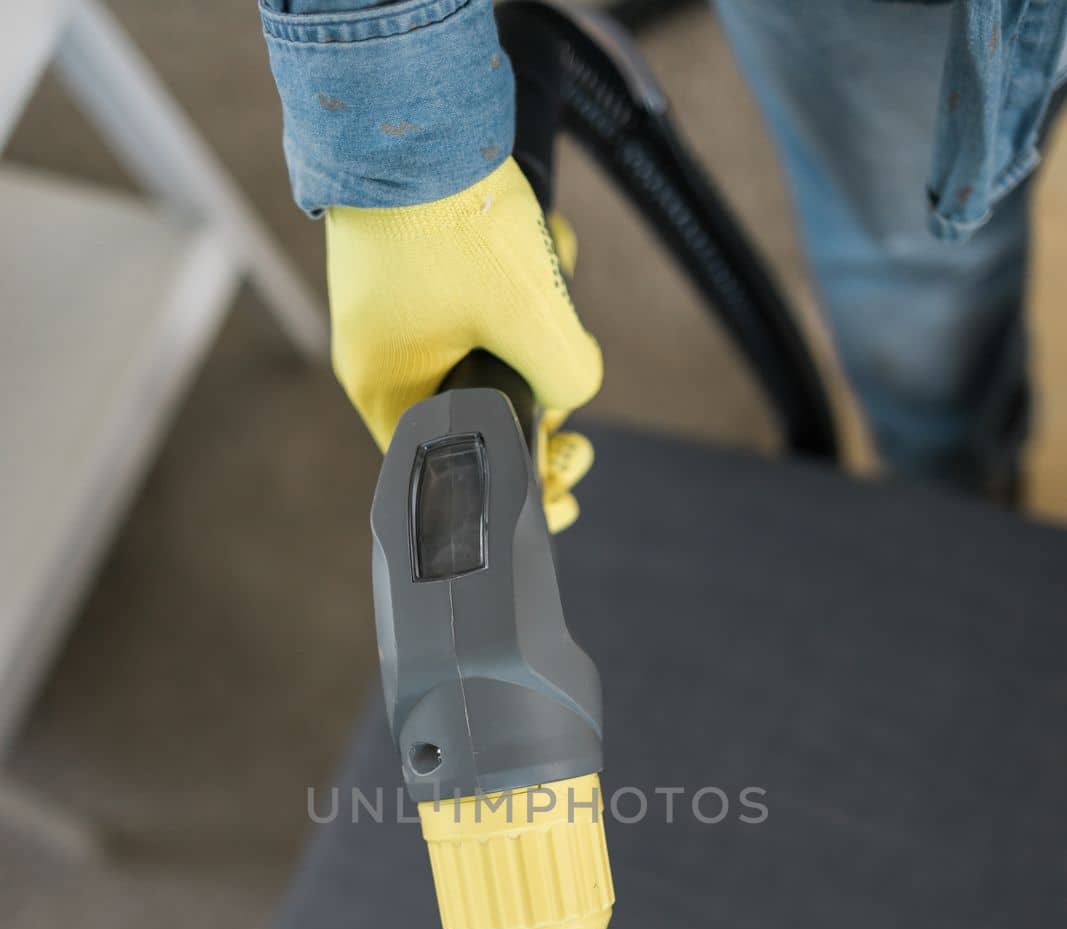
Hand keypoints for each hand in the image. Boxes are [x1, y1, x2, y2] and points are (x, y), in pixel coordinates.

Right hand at [326, 157, 601, 530]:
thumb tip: (575, 392)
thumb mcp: (530, 314)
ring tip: (557, 267)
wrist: (411, 110)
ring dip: (540, 322)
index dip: (517, 486)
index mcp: (387, 391)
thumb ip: (567, 377)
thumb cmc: (449, 217)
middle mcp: (384, 359)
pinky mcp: (420, 265)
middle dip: (541, 399)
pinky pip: (483, 296)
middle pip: (480, 414)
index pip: (453, 470)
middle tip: (579, 430)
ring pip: (491, 348)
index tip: (564, 492)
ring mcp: (400, 310)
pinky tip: (550, 244)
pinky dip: (523, 278)